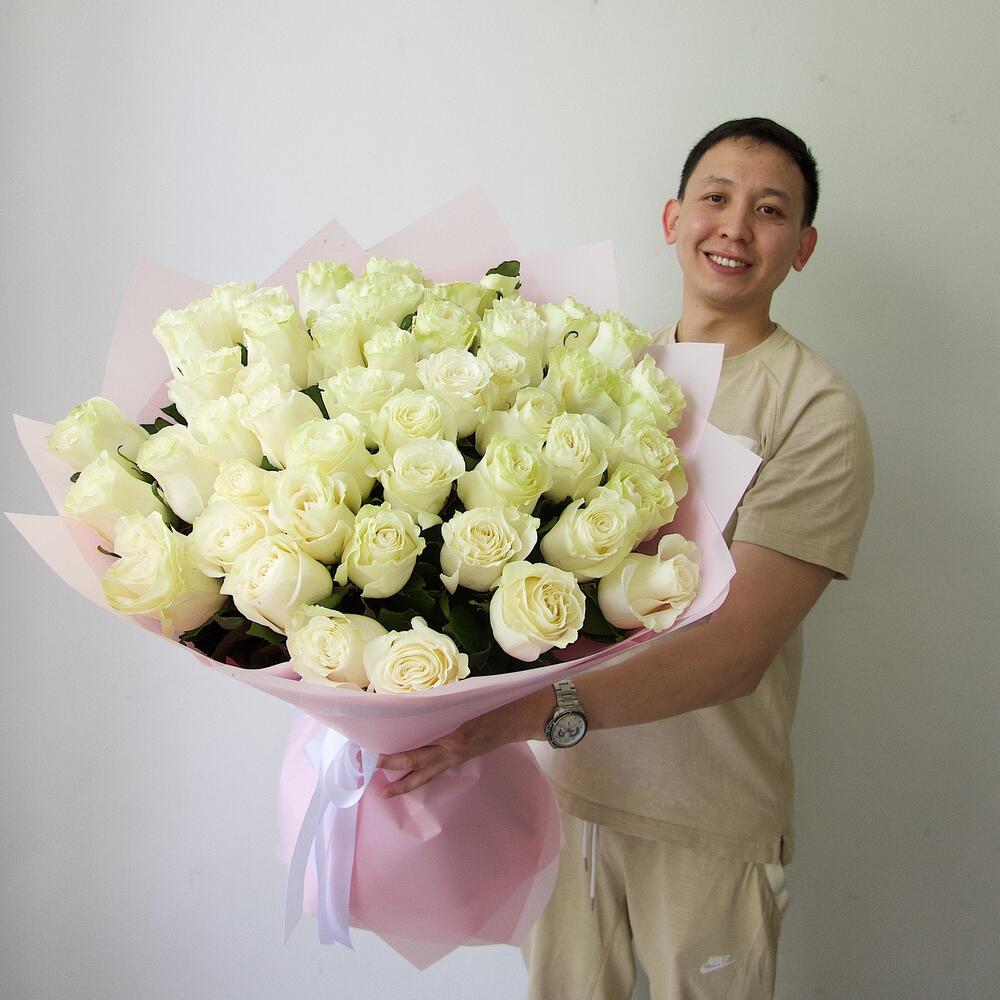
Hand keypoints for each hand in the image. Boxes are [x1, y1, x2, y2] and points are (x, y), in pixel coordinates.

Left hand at [376, 686, 554, 797]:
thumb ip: (442, 705)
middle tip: (372, 769)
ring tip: (387, 793)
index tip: (376, 750)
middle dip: (394, 768)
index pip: (418, 746)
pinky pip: (438, 771)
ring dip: (406, 784)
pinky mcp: (462, 758)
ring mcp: (457, 757)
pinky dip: (423, 776)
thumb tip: (416, 704)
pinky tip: (412, 779)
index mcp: (452, 735)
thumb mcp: (465, 699)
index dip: (397, 752)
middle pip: (417, 764)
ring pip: (426, 775)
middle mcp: (452, 749)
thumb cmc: (494, 701)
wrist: (519, 717)